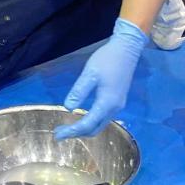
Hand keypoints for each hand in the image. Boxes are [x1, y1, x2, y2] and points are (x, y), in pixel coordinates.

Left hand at [54, 18, 148, 138]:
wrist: (126, 49)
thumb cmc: (107, 59)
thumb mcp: (90, 73)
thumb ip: (79, 91)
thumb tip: (68, 108)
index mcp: (107, 103)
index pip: (88, 124)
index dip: (72, 131)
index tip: (58, 135)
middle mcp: (114, 108)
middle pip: (95, 129)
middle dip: (77, 133)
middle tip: (60, 133)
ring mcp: (117, 105)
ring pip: (100, 125)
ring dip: (84, 129)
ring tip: (68, 127)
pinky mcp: (117, 100)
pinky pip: (103, 118)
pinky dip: (91, 122)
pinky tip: (82, 117)